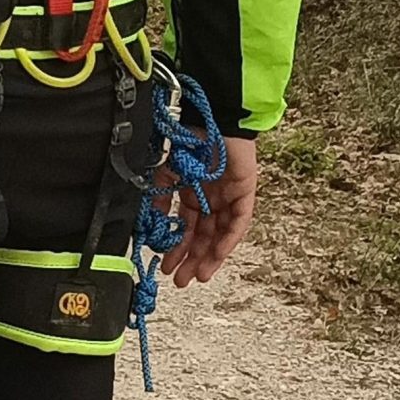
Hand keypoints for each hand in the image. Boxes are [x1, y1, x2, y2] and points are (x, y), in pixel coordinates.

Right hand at [164, 135, 257, 287]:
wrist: (210, 119)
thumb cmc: (189, 139)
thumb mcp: (166, 171)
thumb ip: (161, 196)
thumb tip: (154, 221)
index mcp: (192, 194)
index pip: (187, 228)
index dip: (177, 247)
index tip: (166, 265)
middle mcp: (211, 200)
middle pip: (203, 237)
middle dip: (191, 259)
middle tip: (181, 280)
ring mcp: (228, 199)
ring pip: (220, 235)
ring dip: (210, 257)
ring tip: (198, 275)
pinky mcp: (244, 195)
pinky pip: (237, 223)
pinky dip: (227, 239)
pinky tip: (217, 254)